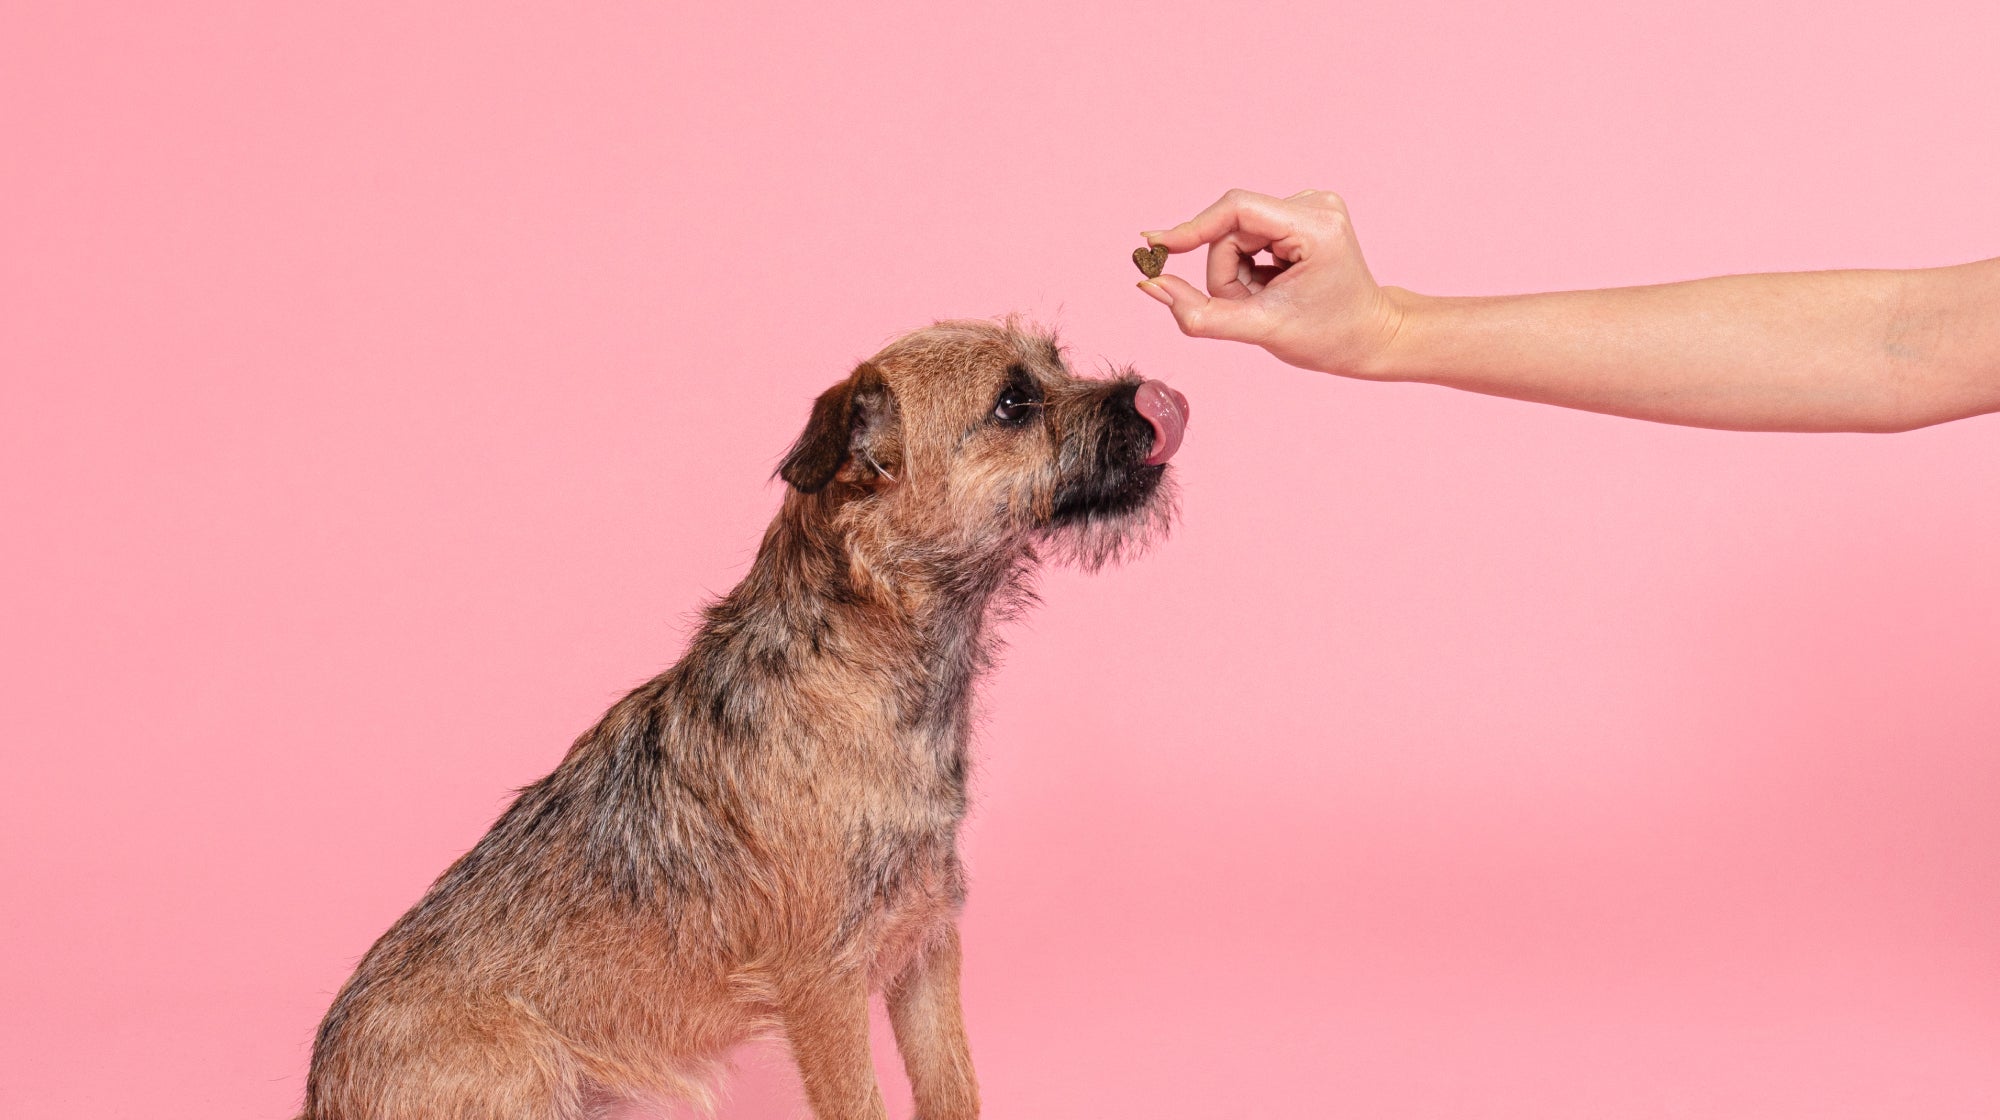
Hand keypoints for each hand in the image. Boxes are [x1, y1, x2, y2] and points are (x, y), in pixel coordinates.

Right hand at [1139, 189, 1408, 378]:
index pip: (1236, 209)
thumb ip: (1200, 313)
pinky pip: (1249, 235)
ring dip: (1237, 273)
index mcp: (1315, 226)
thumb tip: (1151, 286)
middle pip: (1231, 229)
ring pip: (1236, 234)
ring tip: (1265, 300)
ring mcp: (1309, 205)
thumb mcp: (1259, 330)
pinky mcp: (1301, 213)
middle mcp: (1315, 203)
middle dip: (1226, 272)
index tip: (1156, 244)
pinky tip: (1273, 285)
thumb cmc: (1327, 337)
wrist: (1370, 337)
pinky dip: (1248, 266)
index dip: (1192, 228)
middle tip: (1246, 307)